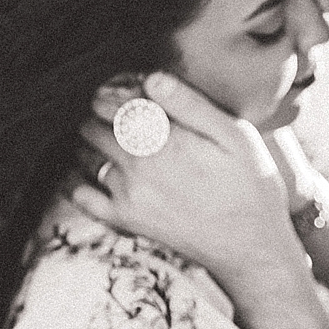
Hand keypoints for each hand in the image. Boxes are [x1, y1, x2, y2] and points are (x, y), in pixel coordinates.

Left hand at [68, 72, 300, 290]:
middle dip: (98, 116)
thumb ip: (191, 105)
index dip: (111, 93)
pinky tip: (89, 174)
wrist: (251, 249)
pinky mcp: (126, 219)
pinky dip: (77, 181)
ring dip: (89, 144)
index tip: (117, 92)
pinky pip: (83, 196)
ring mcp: (128, 193)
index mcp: (165, 137)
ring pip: (86, 155)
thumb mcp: (235, 137)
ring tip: (104, 140)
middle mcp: (139, 163)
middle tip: (112, 115)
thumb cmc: (250, 187)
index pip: (114, 103)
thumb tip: (152, 80)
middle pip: (95, 126)